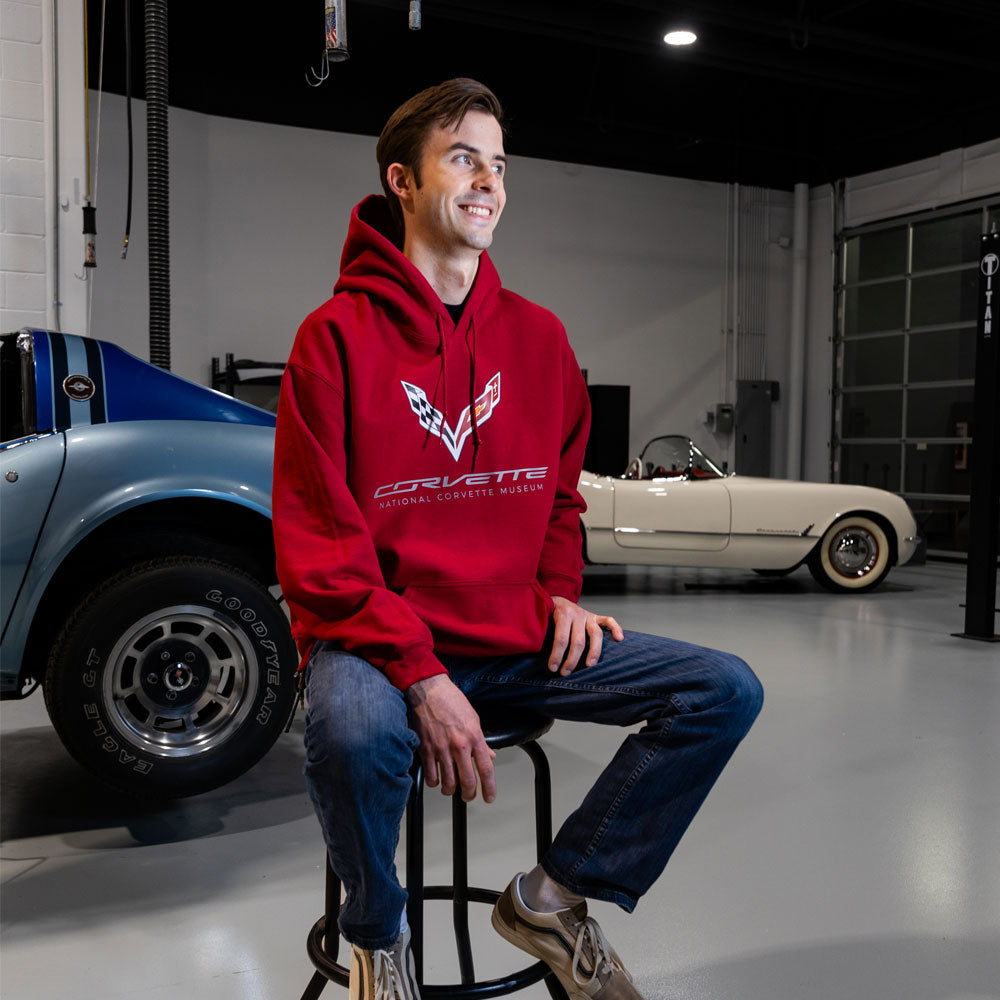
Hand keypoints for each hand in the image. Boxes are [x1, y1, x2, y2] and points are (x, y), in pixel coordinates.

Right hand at [405, 674, 495, 802]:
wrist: (427, 690)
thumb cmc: (450, 700)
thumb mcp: (473, 718)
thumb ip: (481, 740)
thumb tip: (489, 755)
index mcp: (474, 736)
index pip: (486, 769)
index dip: (489, 787)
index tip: (489, 797)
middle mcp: (459, 745)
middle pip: (468, 781)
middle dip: (470, 794)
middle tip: (469, 796)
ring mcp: (441, 749)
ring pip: (448, 783)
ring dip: (451, 790)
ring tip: (451, 788)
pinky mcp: (425, 749)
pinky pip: (431, 776)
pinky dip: (434, 782)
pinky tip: (436, 779)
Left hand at [548, 596, 623, 675]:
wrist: (556, 598)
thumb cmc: (547, 614)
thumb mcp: (542, 619)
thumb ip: (542, 631)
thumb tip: (535, 650)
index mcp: (562, 614)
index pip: (561, 638)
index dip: (557, 655)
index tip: (552, 668)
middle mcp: (577, 614)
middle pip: (578, 640)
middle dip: (571, 660)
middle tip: (565, 673)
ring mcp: (588, 615)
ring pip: (596, 634)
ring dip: (593, 652)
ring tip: (589, 666)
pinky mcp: (596, 617)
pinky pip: (609, 621)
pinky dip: (616, 628)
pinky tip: (619, 639)